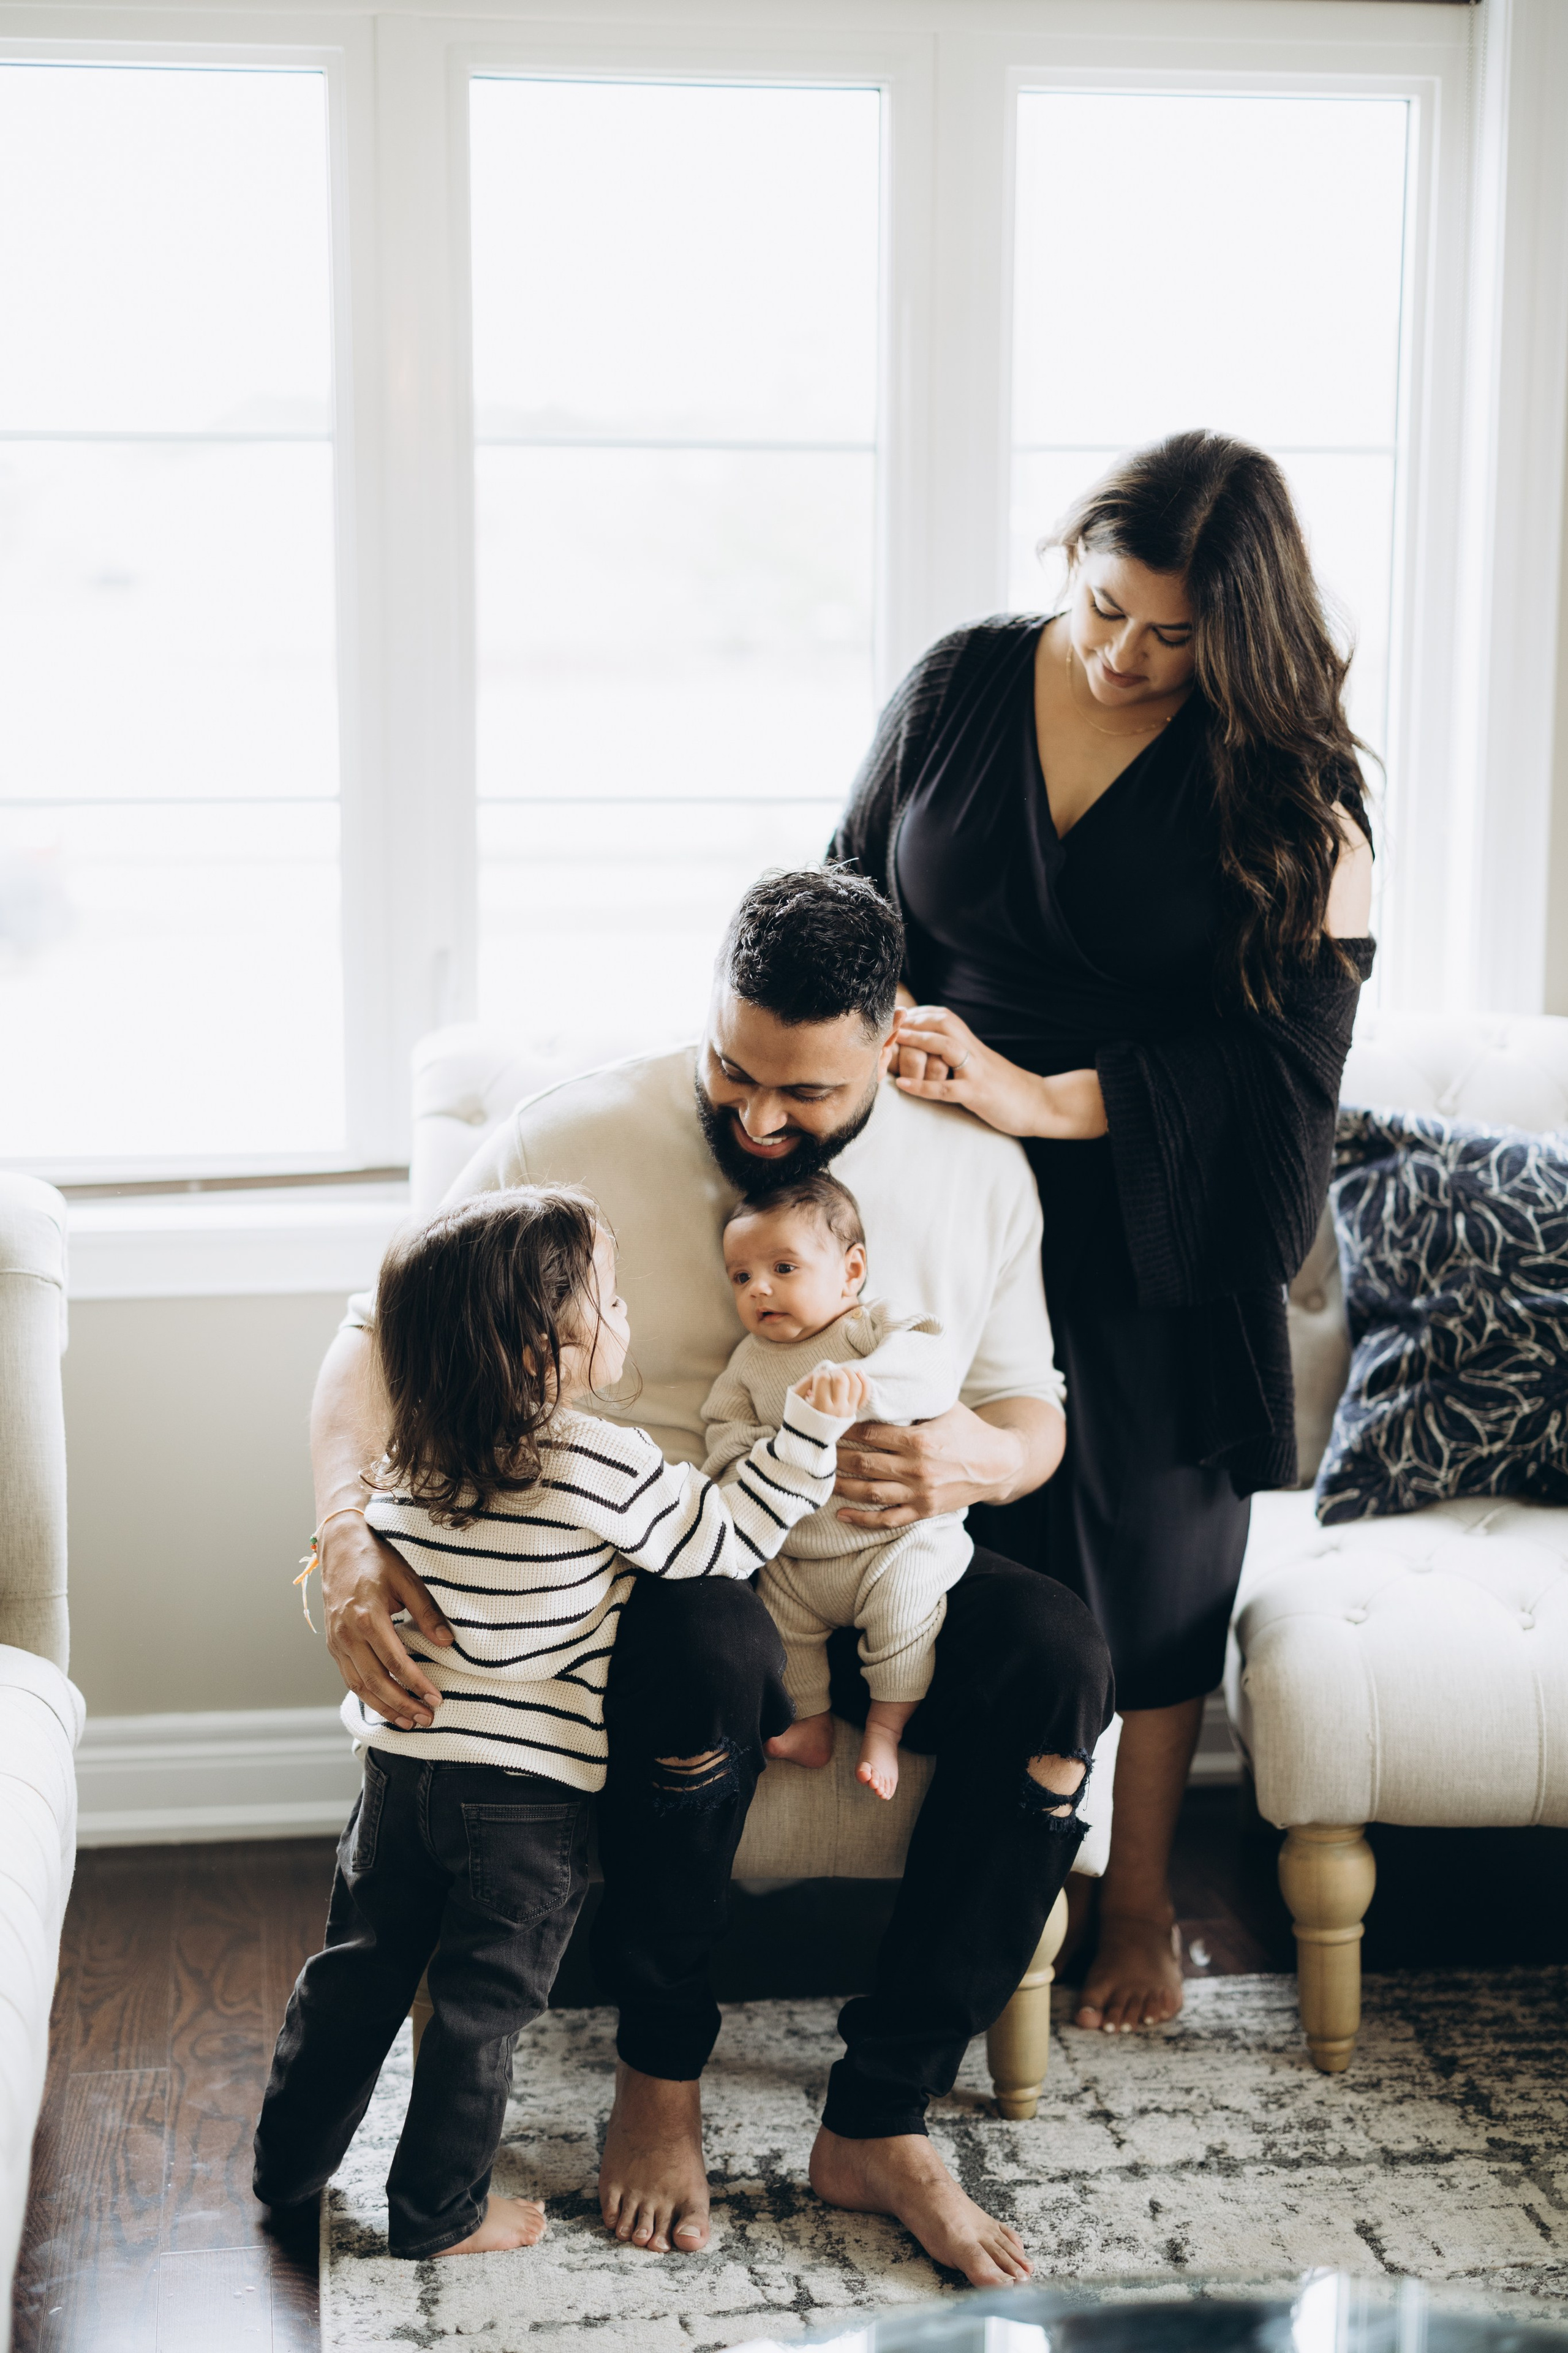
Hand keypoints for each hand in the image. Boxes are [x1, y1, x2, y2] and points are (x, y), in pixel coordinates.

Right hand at [322, 1513, 453, 1731]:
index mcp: (367, 1616)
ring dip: (384, 1707)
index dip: (416, 1684)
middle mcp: (347, 1633)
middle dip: (402, 1705)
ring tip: (408, 1722)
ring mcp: (336, 1641)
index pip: (395, 1662)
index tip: (436, 1699)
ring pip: (359, 1686)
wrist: (339, 1544)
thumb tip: (447, 1643)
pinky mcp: (333, 1644)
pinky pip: (349, 1677)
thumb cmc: (376, 1557)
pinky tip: (385, 1705)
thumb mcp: (407, 1578)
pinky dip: (367, 1696)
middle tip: (426, 1719)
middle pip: (375, 1681)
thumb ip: (426, 1611)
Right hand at [795, 1363, 870, 1418]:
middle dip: (834, 1372)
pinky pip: (865, 1394)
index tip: (814, 1382)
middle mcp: (837, 1409)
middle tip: (828, 1378)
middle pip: (841, 1379)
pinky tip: (859, 1372)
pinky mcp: (854, 1411)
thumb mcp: (795, 1399)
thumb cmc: (800, 1418)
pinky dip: (865, 1381)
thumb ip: (805, 1382)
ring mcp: (848, 1411)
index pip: (823, 1378)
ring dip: (848, 1373)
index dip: (818, 1375)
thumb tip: (820, 1372)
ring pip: (856, 1384)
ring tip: (840, 1374)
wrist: (810, 1440)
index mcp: (820, 1406)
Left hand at [833, 1400, 1027, 1528]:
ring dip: (842, 1487)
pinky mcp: (924, 1511)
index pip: (872, 1433)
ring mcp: (920, 1493)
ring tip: (821, 1480)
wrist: (999, 1464)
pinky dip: (863, 1520)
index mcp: (920, 1440)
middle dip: (836, 1457)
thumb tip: (878, 1385)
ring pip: (871, 1493)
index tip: (829, 1424)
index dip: (847, 1429)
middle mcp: (917, 1468)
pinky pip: (888, 1519)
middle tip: (816, 1452)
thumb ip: (913, 1401)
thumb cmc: (968, 1430)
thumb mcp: (944, 1407)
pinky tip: (842, 1515)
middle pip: (865, 1463)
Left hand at [890, 1005, 1106, 1139]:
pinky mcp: (978, 1094)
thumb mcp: (980, 1064)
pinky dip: (923, 1086)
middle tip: (888, 1027)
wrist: (1039, 1103)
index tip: (895, 1019)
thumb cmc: (1005, 1087)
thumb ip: (959, 1055)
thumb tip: (930, 1051)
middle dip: (914, 1021)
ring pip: (946, 1046)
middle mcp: (974, 1052)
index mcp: (972, 1044)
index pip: (943, 1016)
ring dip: (918, 1041)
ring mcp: (976, 1072)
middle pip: (943, 1021)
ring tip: (893, 1043)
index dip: (917, 1014)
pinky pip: (947, 1088)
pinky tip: (903, 1085)